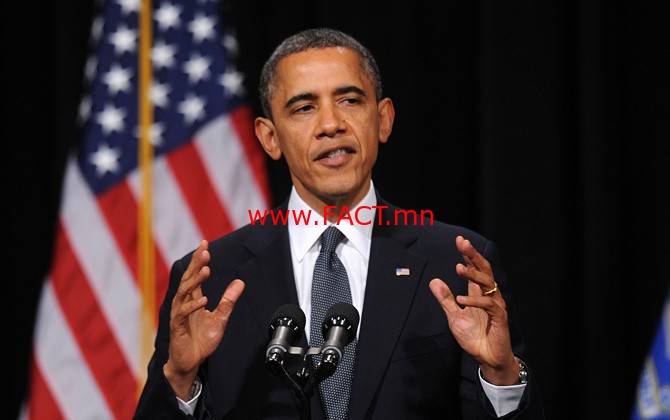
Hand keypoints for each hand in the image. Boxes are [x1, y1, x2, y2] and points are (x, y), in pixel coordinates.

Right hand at [163, 240, 244, 398]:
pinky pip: (182, 313)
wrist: (190, 362)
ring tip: (206, 270)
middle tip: (205, 251)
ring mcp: (178, 314)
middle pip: (188, 278)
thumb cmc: (202, 340)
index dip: (199, 259)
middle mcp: (183, 303)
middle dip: (196, 264)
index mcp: (193, 298)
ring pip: (183, 292)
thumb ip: (229, 301)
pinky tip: (204, 300)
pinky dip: (193, 306)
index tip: (205, 243)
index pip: (195, 275)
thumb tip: (240, 283)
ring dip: (195, 281)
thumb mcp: (221, 318)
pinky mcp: (176, 327)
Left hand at [429, 236, 517, 384]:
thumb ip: (445, 299)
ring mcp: (495, 305)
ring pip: (487, 283)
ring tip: (458, 268)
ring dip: (473, 274)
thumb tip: (434, 281)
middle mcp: (489, 295)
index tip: (459, 241)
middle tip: (463, 243)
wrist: (487, 358)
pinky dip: (474, 300)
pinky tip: (461, 299)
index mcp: (478, 293)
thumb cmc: (473, 337)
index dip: (468, 255)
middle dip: (473, 255)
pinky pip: (489, 304)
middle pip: (484, 270)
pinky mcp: (499, 317)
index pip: (475, 269)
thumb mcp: (454, 316)